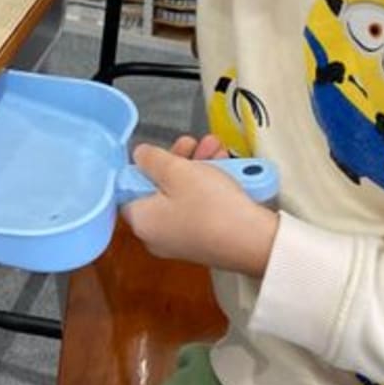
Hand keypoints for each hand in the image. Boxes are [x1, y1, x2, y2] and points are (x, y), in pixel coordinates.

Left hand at [122, 137, 279, 277]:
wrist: (255, 242)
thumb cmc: (210, 205)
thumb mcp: (177, 170)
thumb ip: (152, 159)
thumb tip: (139, 157)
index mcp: (142, 222)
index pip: (128, 190)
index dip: (144, 167)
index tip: (162, 151)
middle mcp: (156, 236)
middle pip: (159, 189)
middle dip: (180, 160)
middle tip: (195, 142)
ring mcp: (181, 240)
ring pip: (182, 195)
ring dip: (198, 168)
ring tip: (217, 148)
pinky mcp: (204, 241)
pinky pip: (199, 208)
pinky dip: (209, 187)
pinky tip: (226, 167)